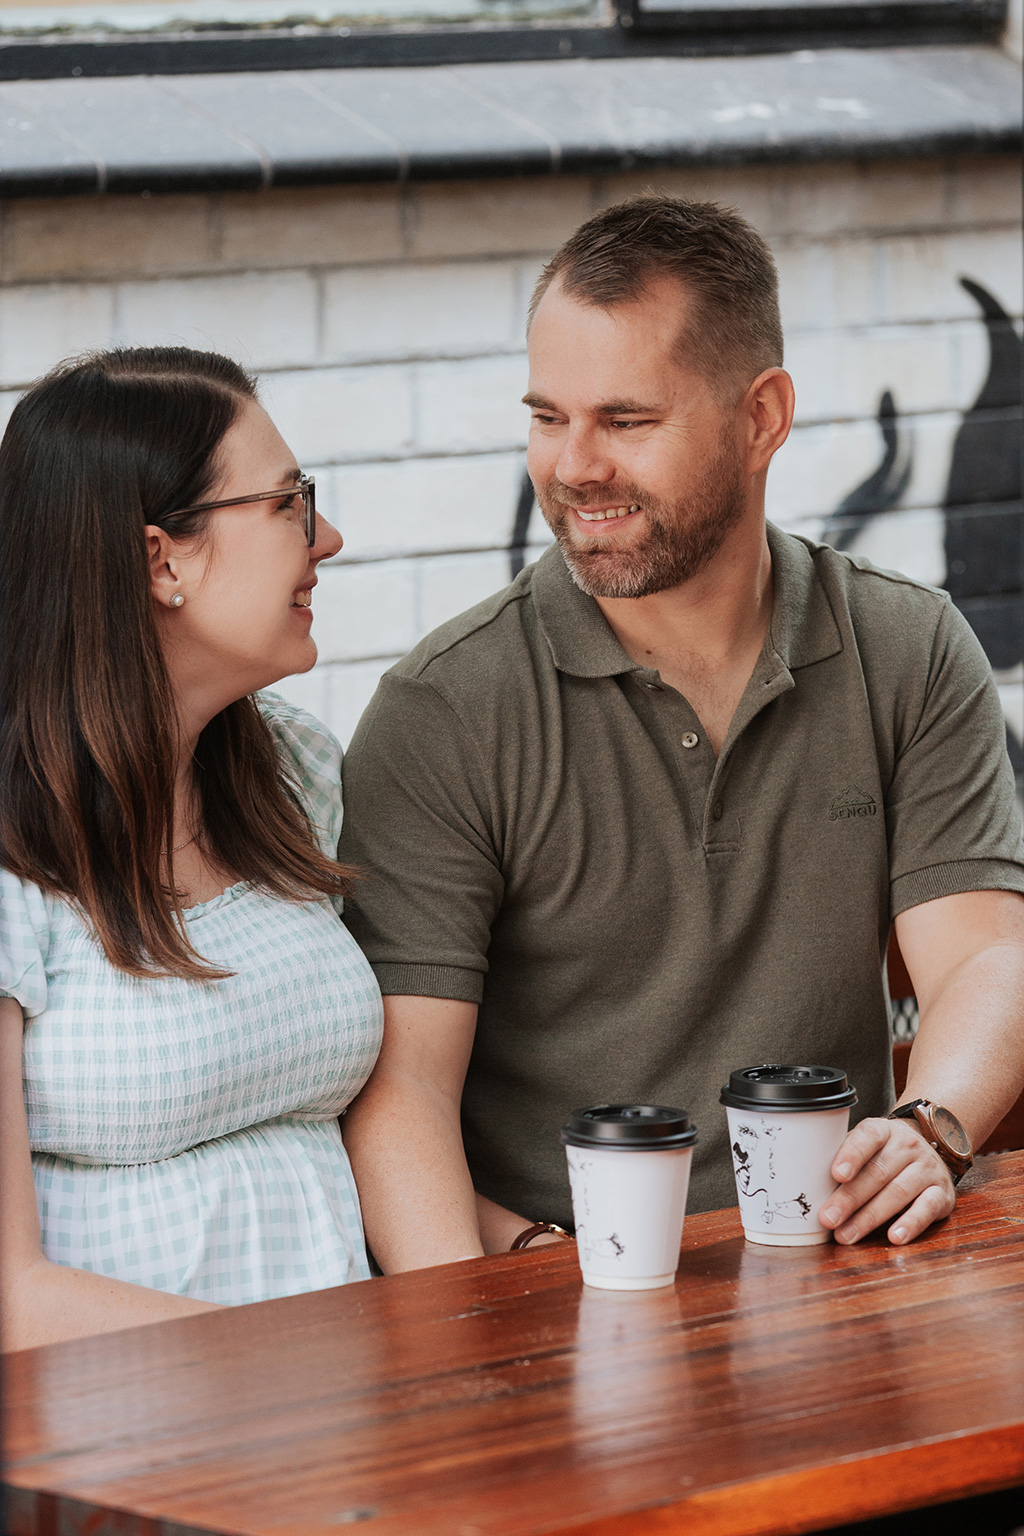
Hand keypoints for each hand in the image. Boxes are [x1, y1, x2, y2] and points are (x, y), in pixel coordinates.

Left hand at [818, 1117, 955, 1246]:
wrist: (929, 1149)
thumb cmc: (883, 1153)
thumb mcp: (864, 1146)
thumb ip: (842, 1158)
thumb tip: (806, 1185)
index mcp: (883, 1130)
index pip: (867, 1137)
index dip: (851, 1155)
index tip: (836, 1174)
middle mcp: (908, 1146)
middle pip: (877, 1172)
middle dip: (849, 1198)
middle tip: (828, 1219)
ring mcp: (927, 1168)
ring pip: (898, 1192)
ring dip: (869, 1217)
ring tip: (847, 1235)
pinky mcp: (942, 1193)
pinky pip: (927, 1208)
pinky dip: (911, 1223)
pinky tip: (894, 1237)